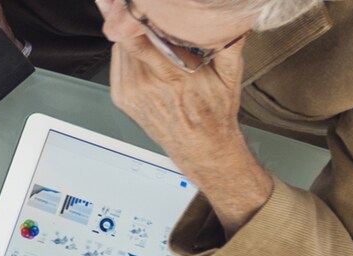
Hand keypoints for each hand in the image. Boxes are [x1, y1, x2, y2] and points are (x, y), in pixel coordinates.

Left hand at [102, 27, 272, 229]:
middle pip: (126, 38)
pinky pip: (116, 61)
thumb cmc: (214, 111)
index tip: (144, 5)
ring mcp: (130, 92)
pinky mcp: (120, 97)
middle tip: (145, 8)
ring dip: (129, 33)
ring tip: (145, 25)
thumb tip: (235, 16)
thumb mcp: (229, 73)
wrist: (200, 146)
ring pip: (119, 47)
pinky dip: (125, 49)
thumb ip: (229, 41)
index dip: (137, 16)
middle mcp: (146, 86)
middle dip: (133, 20)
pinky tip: (141, 46)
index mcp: (172, 77)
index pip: (139, 37)